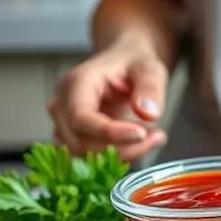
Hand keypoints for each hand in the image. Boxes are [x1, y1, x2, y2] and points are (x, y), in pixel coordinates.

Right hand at [48, 41, 168, 160]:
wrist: (125, 64)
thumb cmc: (134, 63)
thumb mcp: (150, 68)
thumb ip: (150, 88)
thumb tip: (149, 114)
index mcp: (76, 83)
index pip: (81, 117)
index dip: (108, 132)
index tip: (141, 134)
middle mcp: (62, 105)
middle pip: (81, 142)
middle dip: (122, 146)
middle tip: (158, 137)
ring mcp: (64, 124)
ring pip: (86, 155)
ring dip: (123, 153)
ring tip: (154, 137)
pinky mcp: (74, 137)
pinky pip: (91, 157)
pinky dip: (119, 154)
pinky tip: (141, 141)